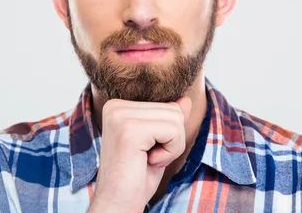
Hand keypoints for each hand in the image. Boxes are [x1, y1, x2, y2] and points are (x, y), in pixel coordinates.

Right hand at [87, 95, 191, 211]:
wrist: (118, 205)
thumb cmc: (136, 178)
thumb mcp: (158, 144)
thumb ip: (168, 119)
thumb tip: (185, 99)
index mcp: (118, 105)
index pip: (168, 105)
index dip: (168, 134)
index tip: (147, 151)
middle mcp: (116, 106)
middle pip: (174, 110)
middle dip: (172, 139)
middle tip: (149, 158)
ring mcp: (120, 116)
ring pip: (176, 119)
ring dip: (171, 147)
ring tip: (148, 160)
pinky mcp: (130, 130)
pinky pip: (173, 131)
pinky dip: (169, 152)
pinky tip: (149, 162)